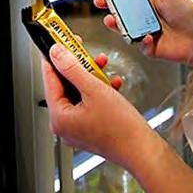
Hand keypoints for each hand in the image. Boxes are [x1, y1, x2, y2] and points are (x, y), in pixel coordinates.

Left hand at [42, 43, 155, 169]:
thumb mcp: (94, 89)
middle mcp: (65, 125)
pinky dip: (99, 90)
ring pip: (79, 92)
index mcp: (59, 118)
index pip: (50, 80)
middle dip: (78, 66)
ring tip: (102, 65)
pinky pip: (89, 102)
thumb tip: (56, 53)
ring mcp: (78, 128)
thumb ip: (73, 68)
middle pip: (65, 85)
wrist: (142, 150)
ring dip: (91, 76)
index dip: (55, 58)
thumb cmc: (120, 128)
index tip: (58, 42)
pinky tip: (112, 83)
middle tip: (83, 50)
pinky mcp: (91, 127)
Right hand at [94, 0, 192, 64]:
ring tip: (112, 19)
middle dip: (108, 5)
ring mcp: (145, 31)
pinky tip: (148, 36)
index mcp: (148, 0)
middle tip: (100, 1)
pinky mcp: (149, 47)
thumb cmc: (189, 12)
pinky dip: (142, 41)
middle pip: (120, 10)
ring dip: (116, 24)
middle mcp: (144, 15)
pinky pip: (139, 44)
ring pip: (124, 28)